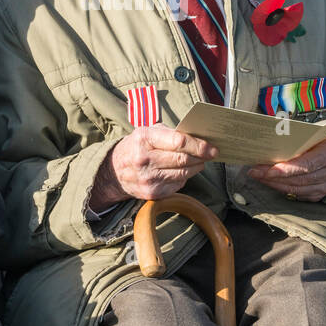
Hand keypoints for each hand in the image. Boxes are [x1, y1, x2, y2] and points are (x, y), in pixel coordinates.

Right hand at [90, 123, 218, 213]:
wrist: (114, 171)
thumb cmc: (137, 146)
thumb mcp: (148, 132)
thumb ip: (171, 133)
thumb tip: (199, 138)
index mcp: (145, 139)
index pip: (179, 142)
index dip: (199, 145)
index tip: (212, 147)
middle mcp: (145, 159)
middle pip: (184, 159)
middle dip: (201, 157)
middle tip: (211, 154)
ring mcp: (148, 178)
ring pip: (184, 173)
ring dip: (196, 167)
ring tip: (200, 161)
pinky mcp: (152, 193)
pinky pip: (178, 185)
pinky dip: (185, 177)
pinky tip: (183, 171)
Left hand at [247, 139, 325, 200]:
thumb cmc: (317, 142)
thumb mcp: (310, 136)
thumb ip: (295, 140)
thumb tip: (269, 143)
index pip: (307, 164)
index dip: (287, 169)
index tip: (268, 171)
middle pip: (299, 179)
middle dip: (274, 177)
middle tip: (255, 172)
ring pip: (295, 189)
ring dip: (274, 184)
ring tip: (258, 176)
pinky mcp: (318, 195)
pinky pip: (296, 195)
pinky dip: (281, 188)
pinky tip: (269, 182)